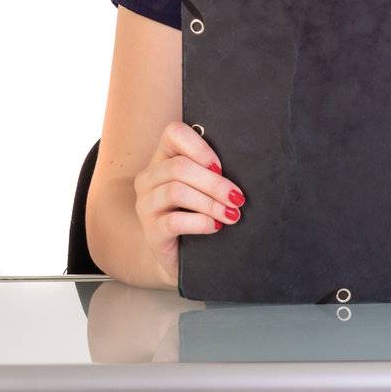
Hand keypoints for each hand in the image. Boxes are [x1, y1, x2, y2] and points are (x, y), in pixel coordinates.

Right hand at [133, 121, 245, 284]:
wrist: (180, 258)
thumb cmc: (197, 215)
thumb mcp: (202, 188)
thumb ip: (211, 171)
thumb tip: (244, 165)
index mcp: (161, 159)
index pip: (173, 133)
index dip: (199, 146)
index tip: (221, 167)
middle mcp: (148, 178)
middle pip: (179, 167)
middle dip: (214, 183)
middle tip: (238, 198)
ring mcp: (146, 205)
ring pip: (176, 192)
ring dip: (210, 203)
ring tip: (232, 215)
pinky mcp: (151, 232)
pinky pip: (174, 221)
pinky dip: (201, 222)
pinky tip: (216, 227)